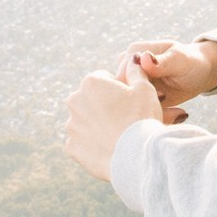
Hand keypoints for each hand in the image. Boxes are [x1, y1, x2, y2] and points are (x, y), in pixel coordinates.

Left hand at [65, 67, 161, 182]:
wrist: (136, 157)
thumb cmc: (141, 119)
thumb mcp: (145, 88)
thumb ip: (136, 70)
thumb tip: (132, 58)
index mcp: (91, 82)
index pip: (104, 79)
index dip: (119, 89)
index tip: (130, 101)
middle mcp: (75, 101)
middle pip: (92, 99)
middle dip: (106, 105)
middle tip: (126, 118)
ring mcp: (71, 125)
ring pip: (86, 120)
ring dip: (98, 124)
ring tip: (119, 134)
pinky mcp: (72, 147)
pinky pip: (82, 141)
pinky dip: (93, 143)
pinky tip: (110, 147)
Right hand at [113, 38, 216, 112]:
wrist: (199, 73)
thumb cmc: (191, 62)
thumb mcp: (180, 61)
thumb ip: (162, 62)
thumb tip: (142, 58)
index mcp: (134, 52)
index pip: (122, 75)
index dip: (137, 89)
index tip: (162, 95)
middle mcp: (128, 68)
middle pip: (123, 92)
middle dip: (143, 104)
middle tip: (168, 107)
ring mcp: (131, 83)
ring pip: (129, 105)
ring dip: (148, 113)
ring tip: (172, 114)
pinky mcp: (138, 98)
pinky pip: (138, 112)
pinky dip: (152, 117)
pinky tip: (171, 116)